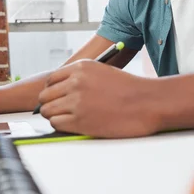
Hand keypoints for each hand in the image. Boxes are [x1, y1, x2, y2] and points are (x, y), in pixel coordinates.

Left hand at [38, 60, 161, 137]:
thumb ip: (81, 77)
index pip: (51, 80)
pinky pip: (56, 123)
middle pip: (45, 96)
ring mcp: (76, 101)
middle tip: (61, 110)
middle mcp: (75, 82)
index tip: (57, 97)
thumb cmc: (129, 89)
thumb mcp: (102, 72)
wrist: (147, 103)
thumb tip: (61, 89)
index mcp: (81, 67)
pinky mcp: (79, 121)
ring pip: (47, 111)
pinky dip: (61, 125)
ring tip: (68, 118)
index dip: (52, 91)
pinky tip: (73, 125)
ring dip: (54, 115)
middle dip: (51, 104)